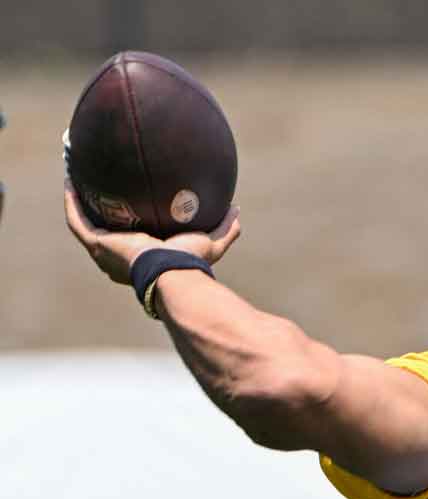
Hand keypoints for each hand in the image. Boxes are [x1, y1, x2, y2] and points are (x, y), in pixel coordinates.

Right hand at [64, 179, 241, 284]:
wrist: (172, 273)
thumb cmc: (190, 263)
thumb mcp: (211, 243)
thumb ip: (225, 228)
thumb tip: (236, 208)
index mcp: (143, 259)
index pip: (132, 240)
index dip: (127, 223)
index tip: (129, 204)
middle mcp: (119, 258)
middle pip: (104, 231)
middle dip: (99, 210)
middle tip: (98, 186)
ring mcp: (105, 253)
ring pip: (84, 224)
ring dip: (78, 201)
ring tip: (76, 177)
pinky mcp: (97, 245)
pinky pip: (77, 220)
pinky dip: (72, 201)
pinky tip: (70, 181)